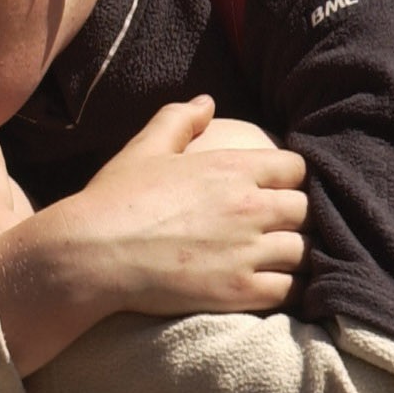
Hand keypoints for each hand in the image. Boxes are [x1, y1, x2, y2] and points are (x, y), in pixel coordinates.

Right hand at [24, 95, 309, 318]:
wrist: (89, 255)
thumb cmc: (113, 201)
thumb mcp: (143, 150)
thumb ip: (179, 120)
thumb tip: (207, 102)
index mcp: (231, 169)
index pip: (296, 168)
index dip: (286, 179)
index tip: (270, 191)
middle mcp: (248, 207)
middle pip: (304, 210)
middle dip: (291, 218)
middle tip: (272, 228)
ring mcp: (246, 252)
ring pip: (302, 252)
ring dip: (290, 255)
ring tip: (271, 261)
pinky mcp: (238, 290)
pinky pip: (289, 290)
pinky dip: (284, 289)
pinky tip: (266, 287)